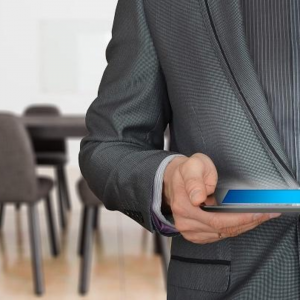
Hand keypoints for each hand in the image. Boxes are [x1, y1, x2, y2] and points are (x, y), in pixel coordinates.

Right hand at [162, 153, 280, 243]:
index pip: (217, 219)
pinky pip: (219, 235)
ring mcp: (189, 230)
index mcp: (184, 205)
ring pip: (223, 234)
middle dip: (248, 222)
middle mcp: (185, 222)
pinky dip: (234, 229)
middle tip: (267, 214)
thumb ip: (194, 180)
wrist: (175, 180)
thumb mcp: (192, 166)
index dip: (241, 218)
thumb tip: (197, 198)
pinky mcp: (194, 235)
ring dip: (243, 226)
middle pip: (223, 229)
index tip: (259, 213)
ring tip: (259, 216)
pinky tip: (244, 221)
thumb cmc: (187, 171)